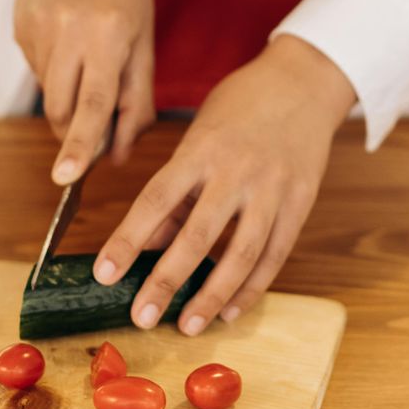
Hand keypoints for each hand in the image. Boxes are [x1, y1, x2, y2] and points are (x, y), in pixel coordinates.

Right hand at [13, 0, 155, 177]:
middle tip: (92, 132)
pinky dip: (54, 71)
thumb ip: (136, 100)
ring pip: (48, 94)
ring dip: (66, 98)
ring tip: (84, 61)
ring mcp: (38, 27)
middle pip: (61, 108)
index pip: (94, 101)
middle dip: (73, 132)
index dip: (81, 143)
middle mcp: (69, 29)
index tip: (66, 177)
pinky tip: (66, 40)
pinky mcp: (19, 27)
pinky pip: (36, 70)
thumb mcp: (144, 40)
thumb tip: (117, 155)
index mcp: (109, 32)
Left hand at [93, 35, 356, 333]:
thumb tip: (146, 243)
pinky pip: (275, 255)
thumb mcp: (199, 136)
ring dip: (211, 296)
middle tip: (141, 316)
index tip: (104, 272)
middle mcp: (235, 172)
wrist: (304, 82)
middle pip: (197, 236)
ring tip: (186, 325)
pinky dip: (252, 287)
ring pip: (240, 254)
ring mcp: (272, 189)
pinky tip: (230, 311)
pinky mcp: (300, 203)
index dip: (127, 239)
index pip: (156, 200)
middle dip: (166, 281)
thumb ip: (177, 192)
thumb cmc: (240, 106)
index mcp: (200, 150)